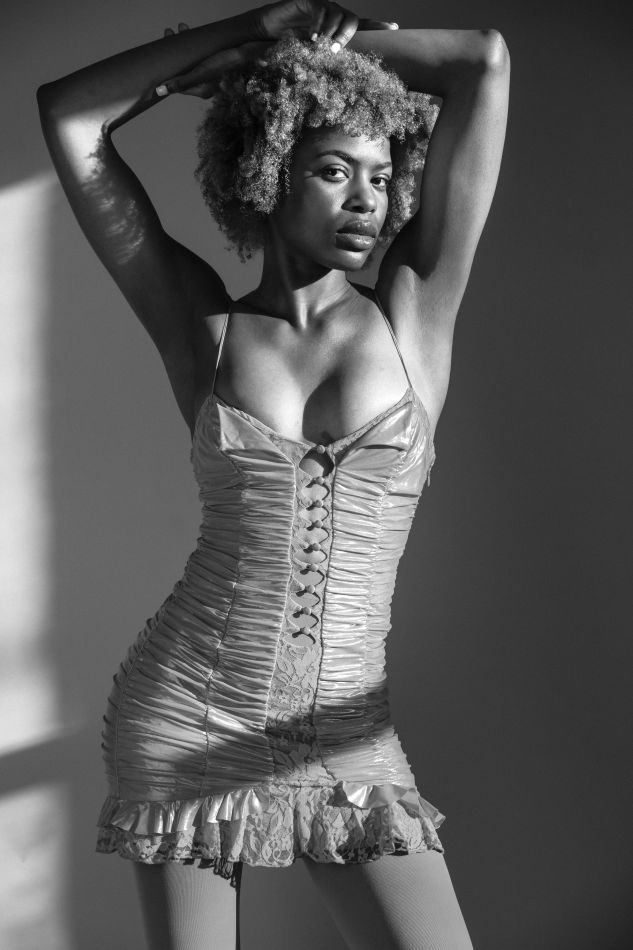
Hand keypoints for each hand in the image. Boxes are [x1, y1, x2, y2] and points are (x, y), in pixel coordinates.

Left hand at [155, 40, 272, 97]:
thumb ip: (181, 83)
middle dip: (173, 49)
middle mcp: (205, 82)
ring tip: (178, 28)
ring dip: (181, 42)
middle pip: (182, 68)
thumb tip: (159, 92)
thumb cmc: (226, 61)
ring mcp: (210, 70)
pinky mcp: (214, 59)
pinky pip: (199, 52)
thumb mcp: (201, 72)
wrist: (249, 48)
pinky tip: (187, 29)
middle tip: (168, 33)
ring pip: (189, 58)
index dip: (167, 68)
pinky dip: (192, 42)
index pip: (177, 82)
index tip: (159, 51)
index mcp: (201, 89)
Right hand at [256, 0, 397, 49]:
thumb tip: (342, 79)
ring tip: (323, 46)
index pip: (362, 25)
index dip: (378, 26)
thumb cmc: (289, 48)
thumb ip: (325, 62)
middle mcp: (334, 14)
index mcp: (338, 28)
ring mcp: (322, 6)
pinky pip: (320, 10)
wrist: (265, 32)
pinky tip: (311, 37)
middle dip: (348, 36)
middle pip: (353, 20)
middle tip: (337, 50)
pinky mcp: (308, 1)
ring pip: (337, 14)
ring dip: (332, 32)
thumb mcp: (310, 58)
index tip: (395, 27)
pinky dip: (318, 25)